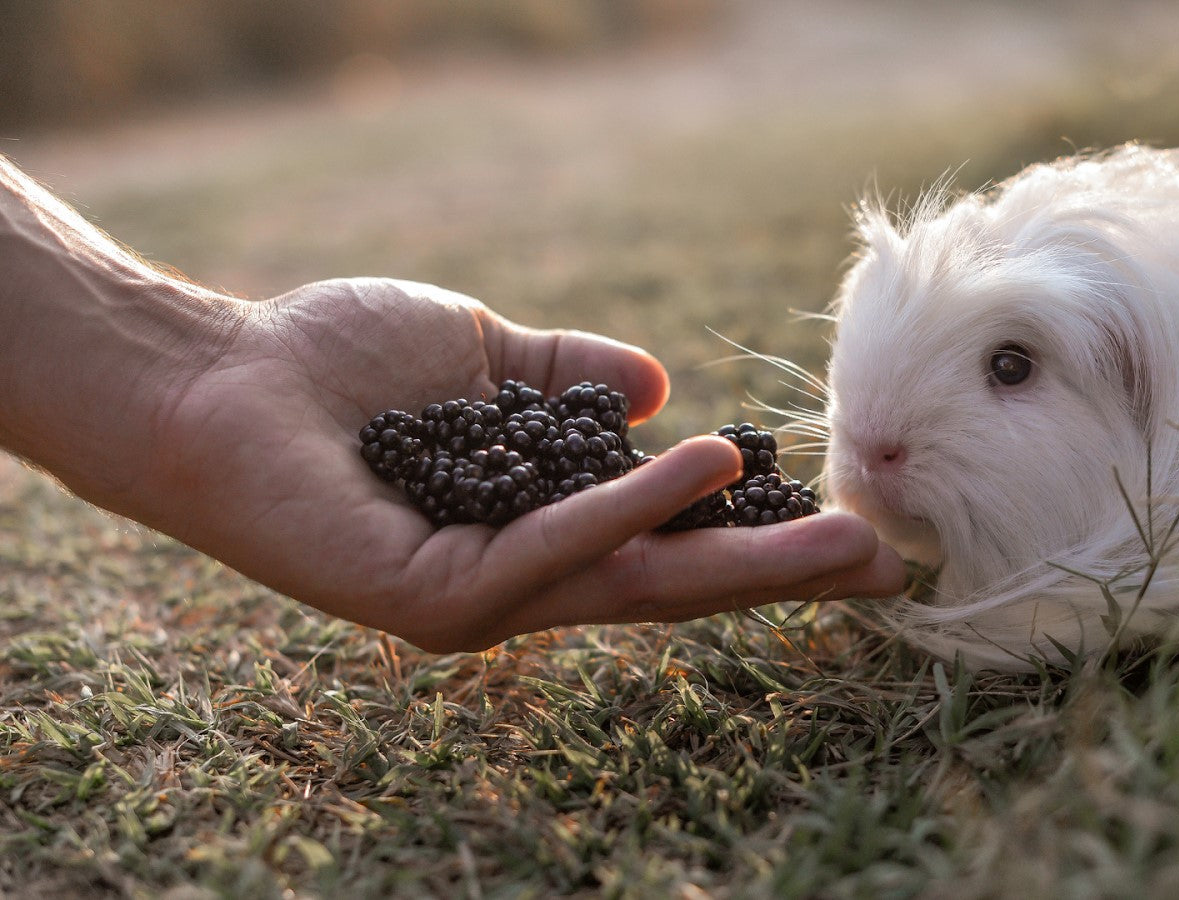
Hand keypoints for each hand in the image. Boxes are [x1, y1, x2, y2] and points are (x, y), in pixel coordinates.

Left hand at [136, 278, 904, 651]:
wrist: (218, 378)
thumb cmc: (337, 364)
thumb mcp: (489, 357)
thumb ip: (571, 375)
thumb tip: (659, 384)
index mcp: (541, 528)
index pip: (668, 545)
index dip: (757, 539)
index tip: (849, 529)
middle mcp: (520, 577)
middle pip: (671, 584)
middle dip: (778, 575)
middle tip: (881, 565)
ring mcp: (480, 599)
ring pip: (631, 583)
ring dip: (736, 557)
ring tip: (834, 533)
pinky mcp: (433, 599)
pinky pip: (549, 550)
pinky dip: (628, 509)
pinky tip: (699, 469)